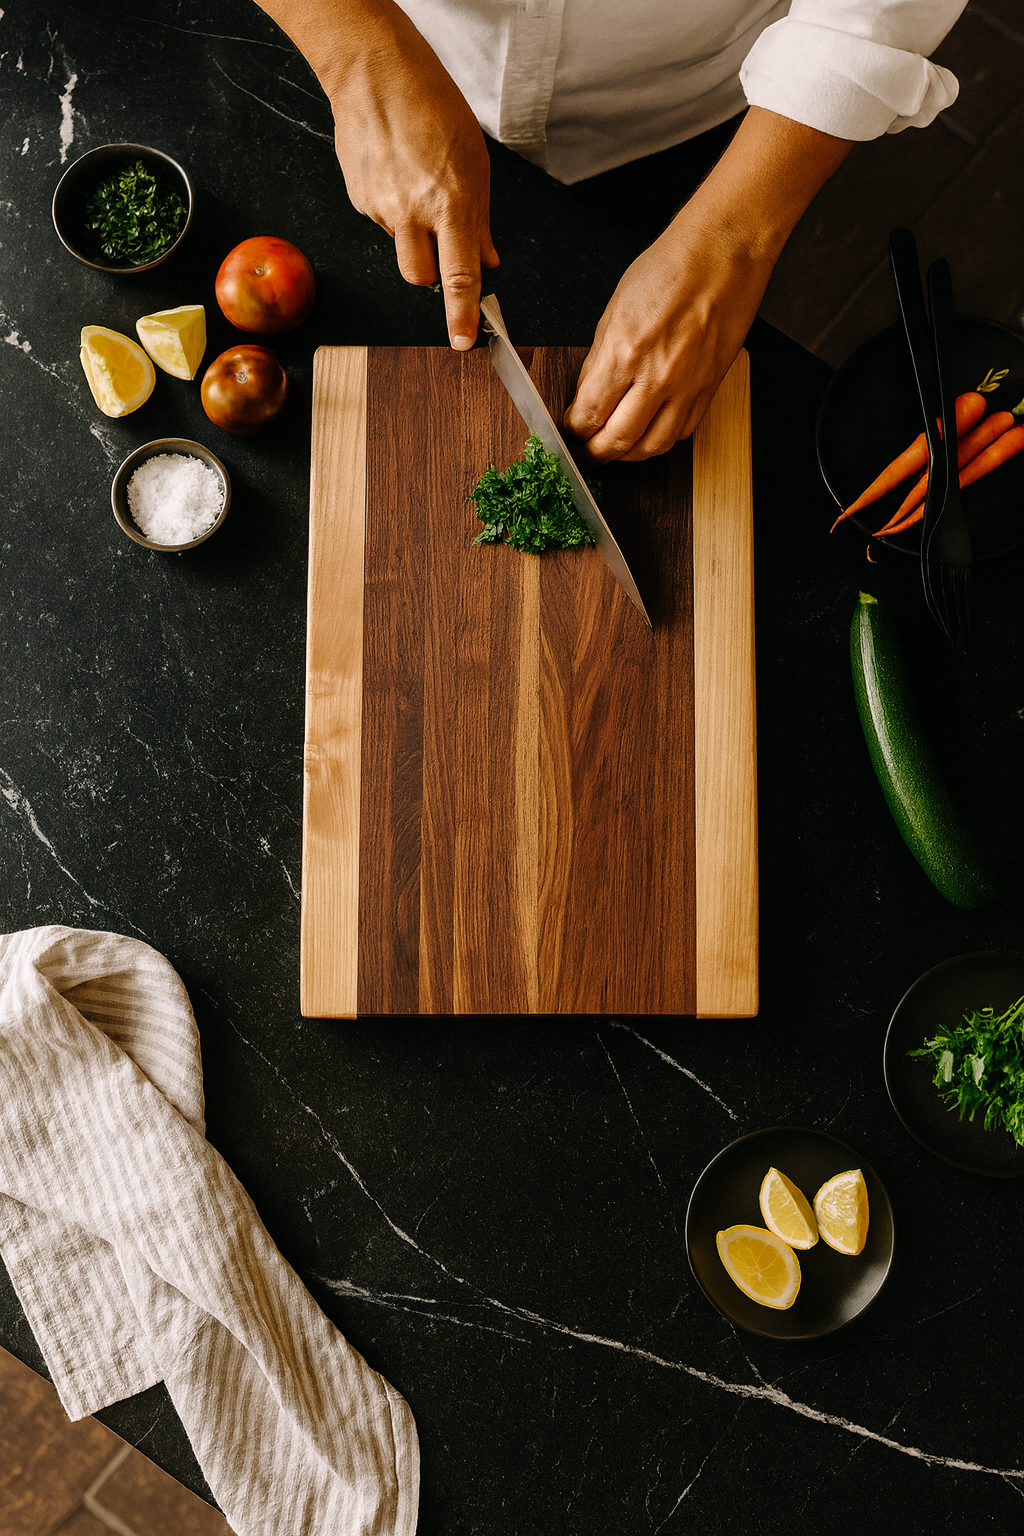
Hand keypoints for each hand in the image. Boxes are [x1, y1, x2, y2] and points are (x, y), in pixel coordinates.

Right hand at [330, 11, 498, 347]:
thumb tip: (488, 257)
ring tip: (415, 191)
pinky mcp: (359, 198)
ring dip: (411, 237)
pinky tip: (395, 174)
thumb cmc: (431, 105)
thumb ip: (480, 218)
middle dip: (432, 273)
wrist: (374, 74)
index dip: (462, 313)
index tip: (463, 340)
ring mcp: (380, 208)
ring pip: (400, 248)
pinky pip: (380, 220)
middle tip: (439, 243)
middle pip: (421, 277)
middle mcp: (412, 212)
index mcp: (450, 203)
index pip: (459, 275)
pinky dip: (392, 207)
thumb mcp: (475, 161)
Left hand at [564, 106, 852, 461]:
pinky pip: (682, 431)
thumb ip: (599, 358)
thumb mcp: (614, 309)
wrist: (722, 254)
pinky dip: (661, 439)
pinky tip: (651, 430)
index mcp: (624, 352)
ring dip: (630, 453)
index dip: (575, 428)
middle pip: (617, 441)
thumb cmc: (669, 269)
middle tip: (589, 448)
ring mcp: (686, 386)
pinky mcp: (709, 388)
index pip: (589, 414)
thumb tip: (588, 395)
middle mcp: (656, 377)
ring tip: (618, 446)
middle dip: (597, 451)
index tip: (572, 427)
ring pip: (652, 446)